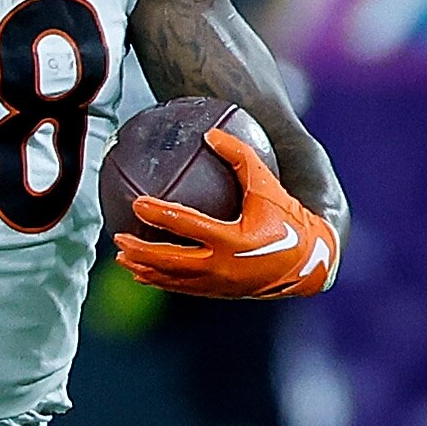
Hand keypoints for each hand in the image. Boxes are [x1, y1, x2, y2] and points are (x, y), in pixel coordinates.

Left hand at [113, 128, 339, 299]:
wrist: (308, 261)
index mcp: (235, 239)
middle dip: (142, 251)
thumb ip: (241, 157)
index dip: (161, 215)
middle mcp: (224, 266)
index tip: (137, 204)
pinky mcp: (219, 292)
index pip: (189, 226)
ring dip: (145, 269)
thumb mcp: (268, 186)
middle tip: (118, 237)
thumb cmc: (288, 218)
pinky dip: (161, 280)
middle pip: (172, 261)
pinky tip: (143, 272)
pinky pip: (183, 287)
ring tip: (121, 257)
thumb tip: (211, 133)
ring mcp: (220, 284)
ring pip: (173, 279)